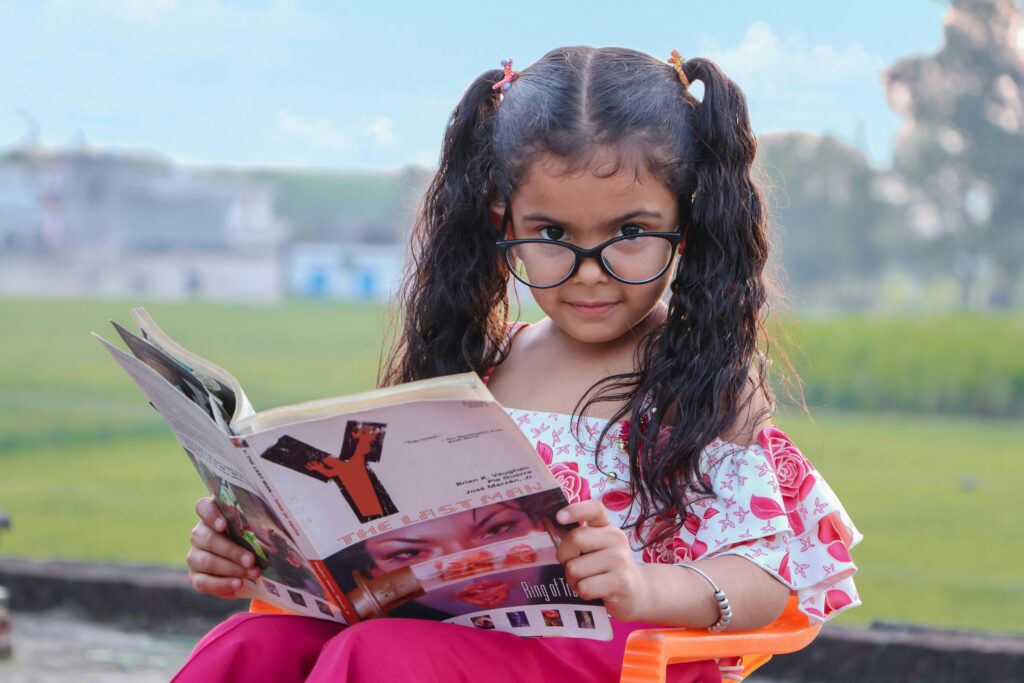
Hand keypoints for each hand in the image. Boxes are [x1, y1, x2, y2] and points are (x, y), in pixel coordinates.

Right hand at [186, 496, 260, 598]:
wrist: (248, 568)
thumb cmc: (253, 543)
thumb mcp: (255, 533)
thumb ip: (256, 527)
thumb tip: (271, 530)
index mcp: (213, 517)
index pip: (203, 507)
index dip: (211, 514)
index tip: (223, 524)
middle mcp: (200, 534)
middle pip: (208, 539)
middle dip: (232, 551)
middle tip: (251, 560)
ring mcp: (195, 556)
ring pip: (207, 562)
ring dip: (231, 569)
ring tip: (251, 574)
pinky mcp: (195, 577)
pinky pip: (203, 582)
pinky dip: (222, 584)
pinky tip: (238, 584)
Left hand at [555, 499, 648, 621]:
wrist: (637, 591)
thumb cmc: (607, 567)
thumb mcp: (597, 547)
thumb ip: (579, 538)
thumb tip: (551, 528)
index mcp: (608, 527)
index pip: (594, 509)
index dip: (575, 510)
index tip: (559, 517)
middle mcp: (616, 539)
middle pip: (574, 539)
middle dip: (565, 557)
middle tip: (574, 566)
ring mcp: (620, 560)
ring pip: (574, 568)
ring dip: (573, 580)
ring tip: (588, 581)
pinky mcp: (621, 582)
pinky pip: (584, 587)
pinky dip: (582, 592)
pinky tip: (595, 592)